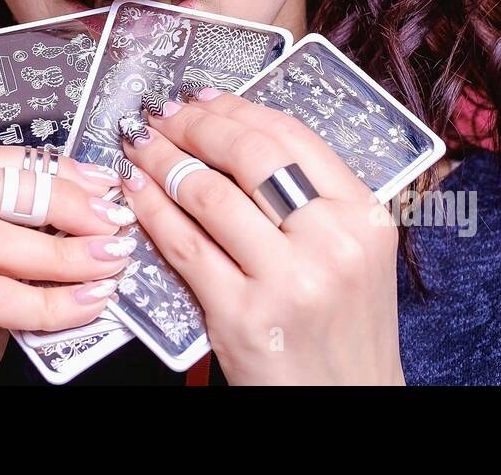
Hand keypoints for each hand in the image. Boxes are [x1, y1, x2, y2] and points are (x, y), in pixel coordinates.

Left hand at [118, 88, 404, 384]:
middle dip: (194, 125)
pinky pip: (183, 245)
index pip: (292, 136)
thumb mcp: (354, 253)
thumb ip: (311, 198)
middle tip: (164, 115)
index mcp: (364, 215)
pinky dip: (151, 210)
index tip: (202, 98)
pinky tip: (136, 192)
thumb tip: (238, 134)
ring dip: (161, 160)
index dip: (236, 108)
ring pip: (208, 194)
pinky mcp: (242, 315)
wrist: (349, 403)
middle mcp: (332, 242)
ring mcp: (288, 280)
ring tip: (140, 146)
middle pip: (249, 154)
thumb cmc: (343, 327)